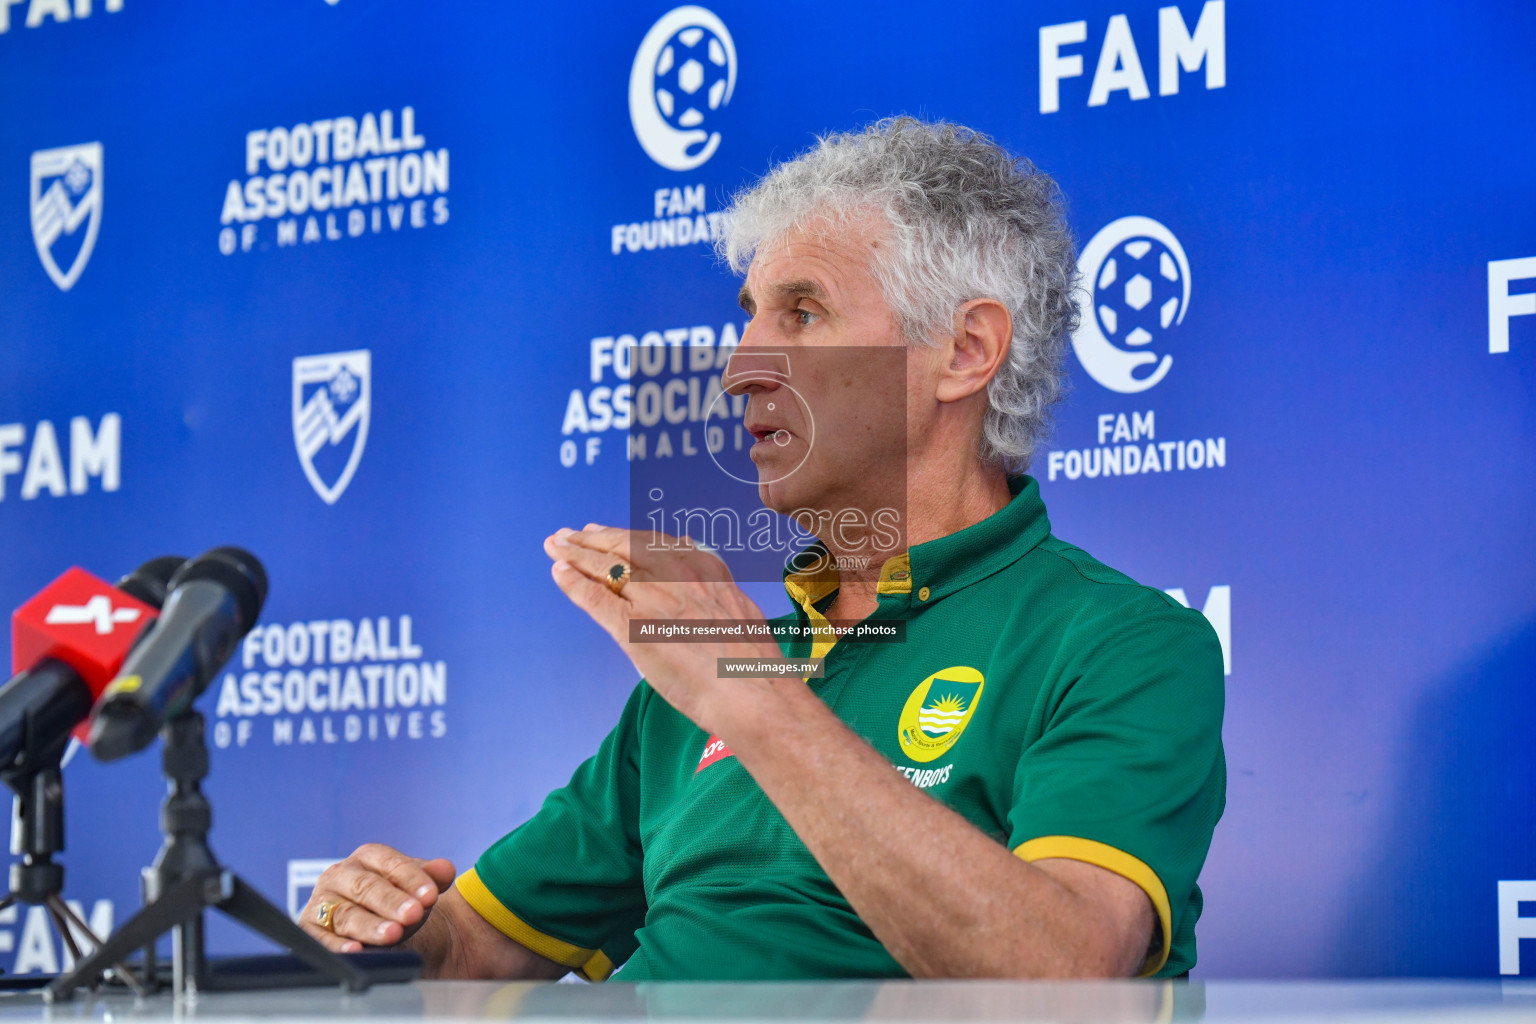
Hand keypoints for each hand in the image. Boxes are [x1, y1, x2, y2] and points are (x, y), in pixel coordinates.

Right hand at [299, 844, 455, 952]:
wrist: (379, 928)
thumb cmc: (398, 902)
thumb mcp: (416, 888)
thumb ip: (432, 878)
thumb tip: (445, 869)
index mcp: (368, 857)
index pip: (390, 863)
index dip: (412, 879)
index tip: (431, 896)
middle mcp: (341, 875)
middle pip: (367, 887)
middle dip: (392, 902)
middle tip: (413, 914)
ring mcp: (323, 902)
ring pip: (347, 914)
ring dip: (370, 926)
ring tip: (393, 934)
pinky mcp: (310, 929)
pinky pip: (322, 938)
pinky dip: (338, 946)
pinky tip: (356, 951)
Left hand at [543, 525, 785, 731]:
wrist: (750, 688)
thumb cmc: (750, 661)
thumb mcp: (738, 606)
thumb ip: (712, 588)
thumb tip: (697, 584)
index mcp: (702, 565)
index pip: (650, 541)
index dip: (620, 534)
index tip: (600, 531)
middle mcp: (674, 573)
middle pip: (621, 547)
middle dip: (590, 539)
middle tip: (567, 535)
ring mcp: (652, 597)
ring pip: (604, 566)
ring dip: (574, 555)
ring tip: (555, 547)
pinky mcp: (633, 626)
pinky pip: (595, 597)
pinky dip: (573, 584)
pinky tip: (559, 574)